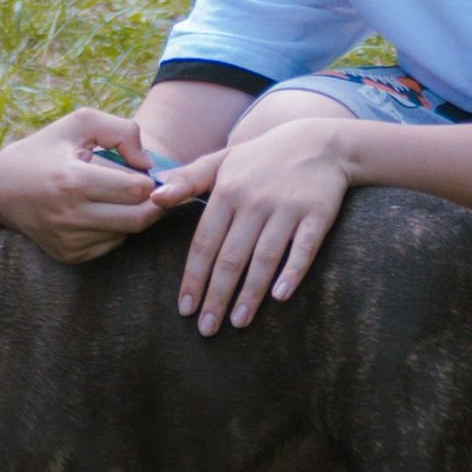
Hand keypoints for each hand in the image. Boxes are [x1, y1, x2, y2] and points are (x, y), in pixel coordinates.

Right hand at [0, 107, 171, 262]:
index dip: (149, 179)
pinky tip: (102, 211)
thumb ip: (122, 131)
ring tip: (119, 196)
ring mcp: (69, 240)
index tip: (146, 173)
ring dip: (133, 215)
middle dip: (154, 203)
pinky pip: (111, 245)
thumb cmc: (48, 149)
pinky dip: (115, 228)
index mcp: (73, 181)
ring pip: (127, 233)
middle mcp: (70, 216)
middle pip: (139, 219)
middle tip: (154, 190)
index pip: (136, 189)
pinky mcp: (69, 256)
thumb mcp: (80, 124)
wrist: (4, 188)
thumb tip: (148, 164)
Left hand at [165, 117, 356, 333]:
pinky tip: (280, 297)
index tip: (185, 309)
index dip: (193, 278)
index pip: (204, 243)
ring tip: (238, 322)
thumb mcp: (221, 161)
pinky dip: (292, 272)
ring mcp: (287, 208)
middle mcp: (255, 201)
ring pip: (264, 257)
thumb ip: (186, 179)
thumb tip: (153, 197)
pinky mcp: (317, 214)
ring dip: (250, 293)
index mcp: (227, 192)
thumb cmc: (262, 158)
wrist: (319, 143)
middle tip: (206, 329)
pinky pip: (304, 248)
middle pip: (231, 257)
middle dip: (217, 296)